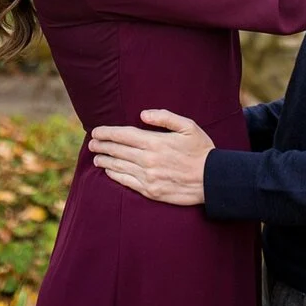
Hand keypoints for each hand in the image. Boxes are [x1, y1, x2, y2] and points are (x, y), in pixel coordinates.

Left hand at [89, 109, 215, 205]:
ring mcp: (147, 176)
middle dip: (101, 146)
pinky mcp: (149, 190)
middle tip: (92, 143)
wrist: (212, 180)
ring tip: (97, 157)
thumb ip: (165, 117)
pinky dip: (114, 174)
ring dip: (104, 160)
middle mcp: (147, 160)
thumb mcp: (189, 127)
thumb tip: (142, 114)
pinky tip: (109, 171)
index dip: (106, 133)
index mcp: (155, 142)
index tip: (96, 131)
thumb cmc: (201, 150)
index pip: (123, 135)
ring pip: (118, 166)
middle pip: (117, 150)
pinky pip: (125, 181)